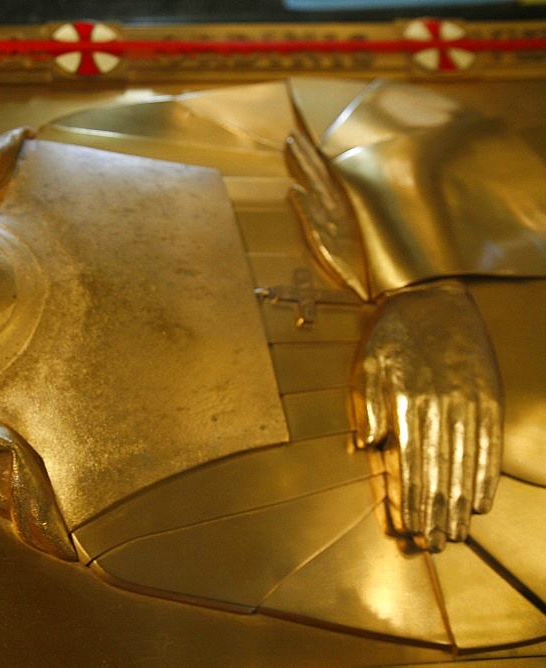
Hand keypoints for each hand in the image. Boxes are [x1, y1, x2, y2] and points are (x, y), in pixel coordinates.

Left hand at [353, 281, 502, 550]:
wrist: (435, 294)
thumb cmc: (393, 331)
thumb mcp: (368, 360)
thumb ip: (367, 403)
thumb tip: (366, 445)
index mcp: (407, 401)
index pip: (409, 462)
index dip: (410, 498)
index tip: (409, 528)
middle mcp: (441, 407)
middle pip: (438, 471)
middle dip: (435, 512)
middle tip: (433, 546)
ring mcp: (469, 404)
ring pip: (465, 463)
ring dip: (460, 504)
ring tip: (457, 535)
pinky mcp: (488, 397)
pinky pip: (489, 443)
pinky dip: (487, 475)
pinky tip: (482, 502)